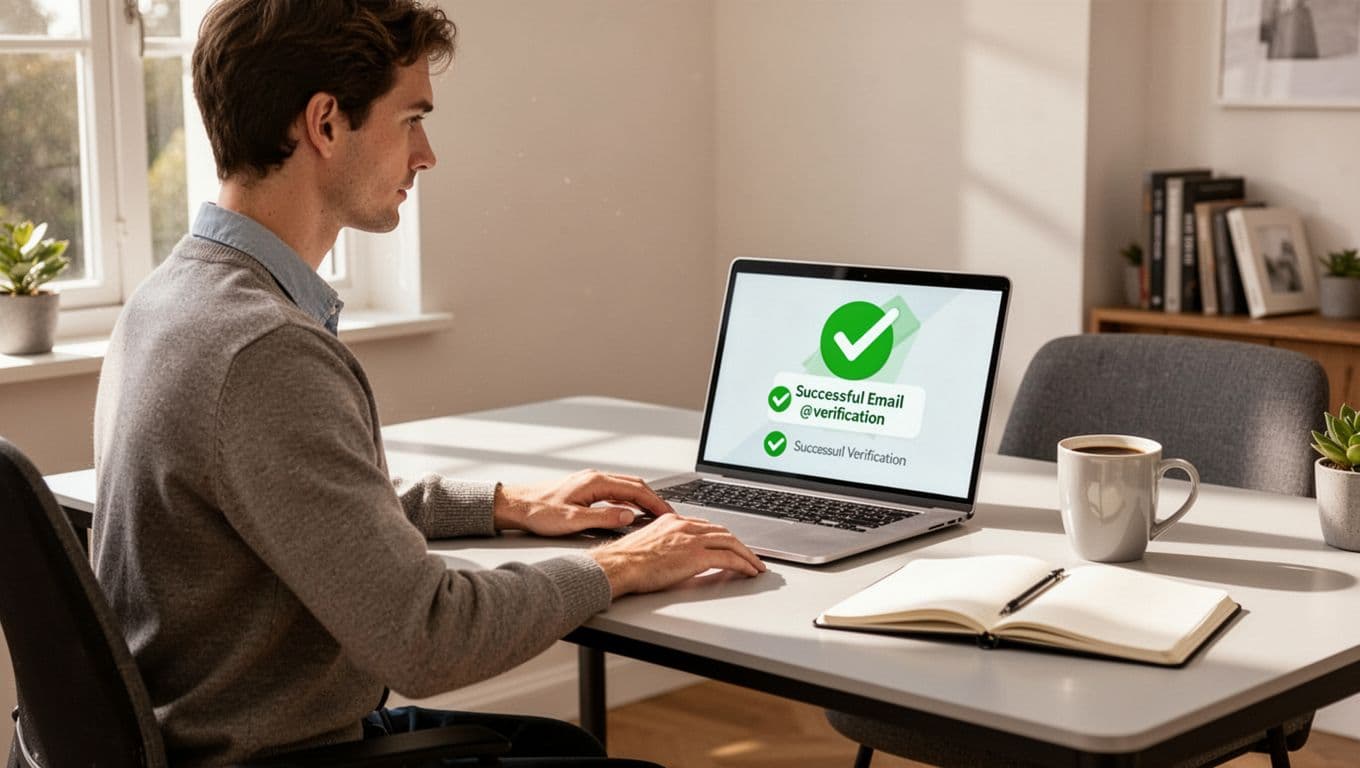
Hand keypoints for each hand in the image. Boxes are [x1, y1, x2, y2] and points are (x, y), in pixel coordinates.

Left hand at [494, 469, 673, 535]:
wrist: (516, 504)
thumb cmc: (539, 511)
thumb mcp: (573, 520)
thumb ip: (604, 518)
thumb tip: (630, 517)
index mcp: (596, 482)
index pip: (636, 489)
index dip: (655, 503)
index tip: (668, 514)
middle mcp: (595, 477)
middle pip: (635, 484)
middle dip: (654, 500)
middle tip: (668, 515)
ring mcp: (590, 481)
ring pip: (626, 486)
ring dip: (643, 499)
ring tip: (655, 514)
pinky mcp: (585, 488)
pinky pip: (615, 490)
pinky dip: (629, 499)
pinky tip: (631, 511)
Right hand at [587, 513, 765, 597]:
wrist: (618, 565)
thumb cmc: (625, 560)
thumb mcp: (647, 543)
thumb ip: (664, 543)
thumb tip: (673, 555)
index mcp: (672, 520)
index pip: (706, 525)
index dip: (722, 536)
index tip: (730, 544)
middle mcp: (684, 525)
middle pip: (722, 531)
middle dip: (739, 544)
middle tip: (750, 555)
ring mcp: (691, 539)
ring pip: (730, 542)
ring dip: (747, 555)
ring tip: (756, 565)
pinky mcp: (697, 555)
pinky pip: (729, 558)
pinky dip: (743, 564)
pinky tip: (749, 571)